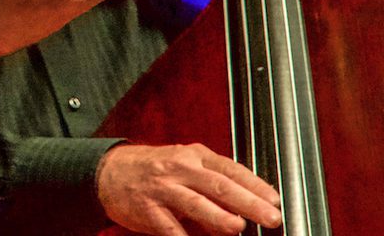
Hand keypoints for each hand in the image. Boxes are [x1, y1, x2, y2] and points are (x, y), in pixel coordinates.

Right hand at [98, 143, 281, 234]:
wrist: (109, 171)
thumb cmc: (153, 169)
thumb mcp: (185, 166)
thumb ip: (212, 183)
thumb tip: (244, 206)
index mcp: (194, 156)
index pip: (230, 169)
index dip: (254, 184)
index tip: (274, 199)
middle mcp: (179, 168)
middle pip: (218, 184)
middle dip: (247, 201)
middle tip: (270, 216)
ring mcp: (163, 188)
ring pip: (195, 203)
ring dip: (219, 216)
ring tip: (238, 226)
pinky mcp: (148, 209)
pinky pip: (169, 227)